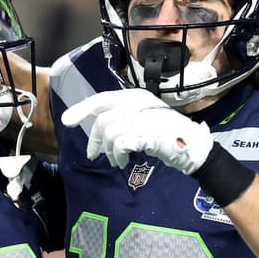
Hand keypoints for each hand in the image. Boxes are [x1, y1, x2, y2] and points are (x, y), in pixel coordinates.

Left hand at [62, 89, 213, 173]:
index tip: (66, 120)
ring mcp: (143, 115)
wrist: (192, 147)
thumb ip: (122, 119)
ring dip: (110, 151)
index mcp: (135, 96)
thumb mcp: (142, 120)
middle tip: (92, 154)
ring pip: (110, 132)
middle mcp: (138, 102)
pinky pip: (120, 143)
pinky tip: (124, 161)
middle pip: (103, 119)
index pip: (102, 99)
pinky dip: (119, 154)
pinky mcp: (147, 131)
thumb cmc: (166, 136)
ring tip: (116, 160)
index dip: (82, 109)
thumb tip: (98, 129)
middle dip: (95, 139)